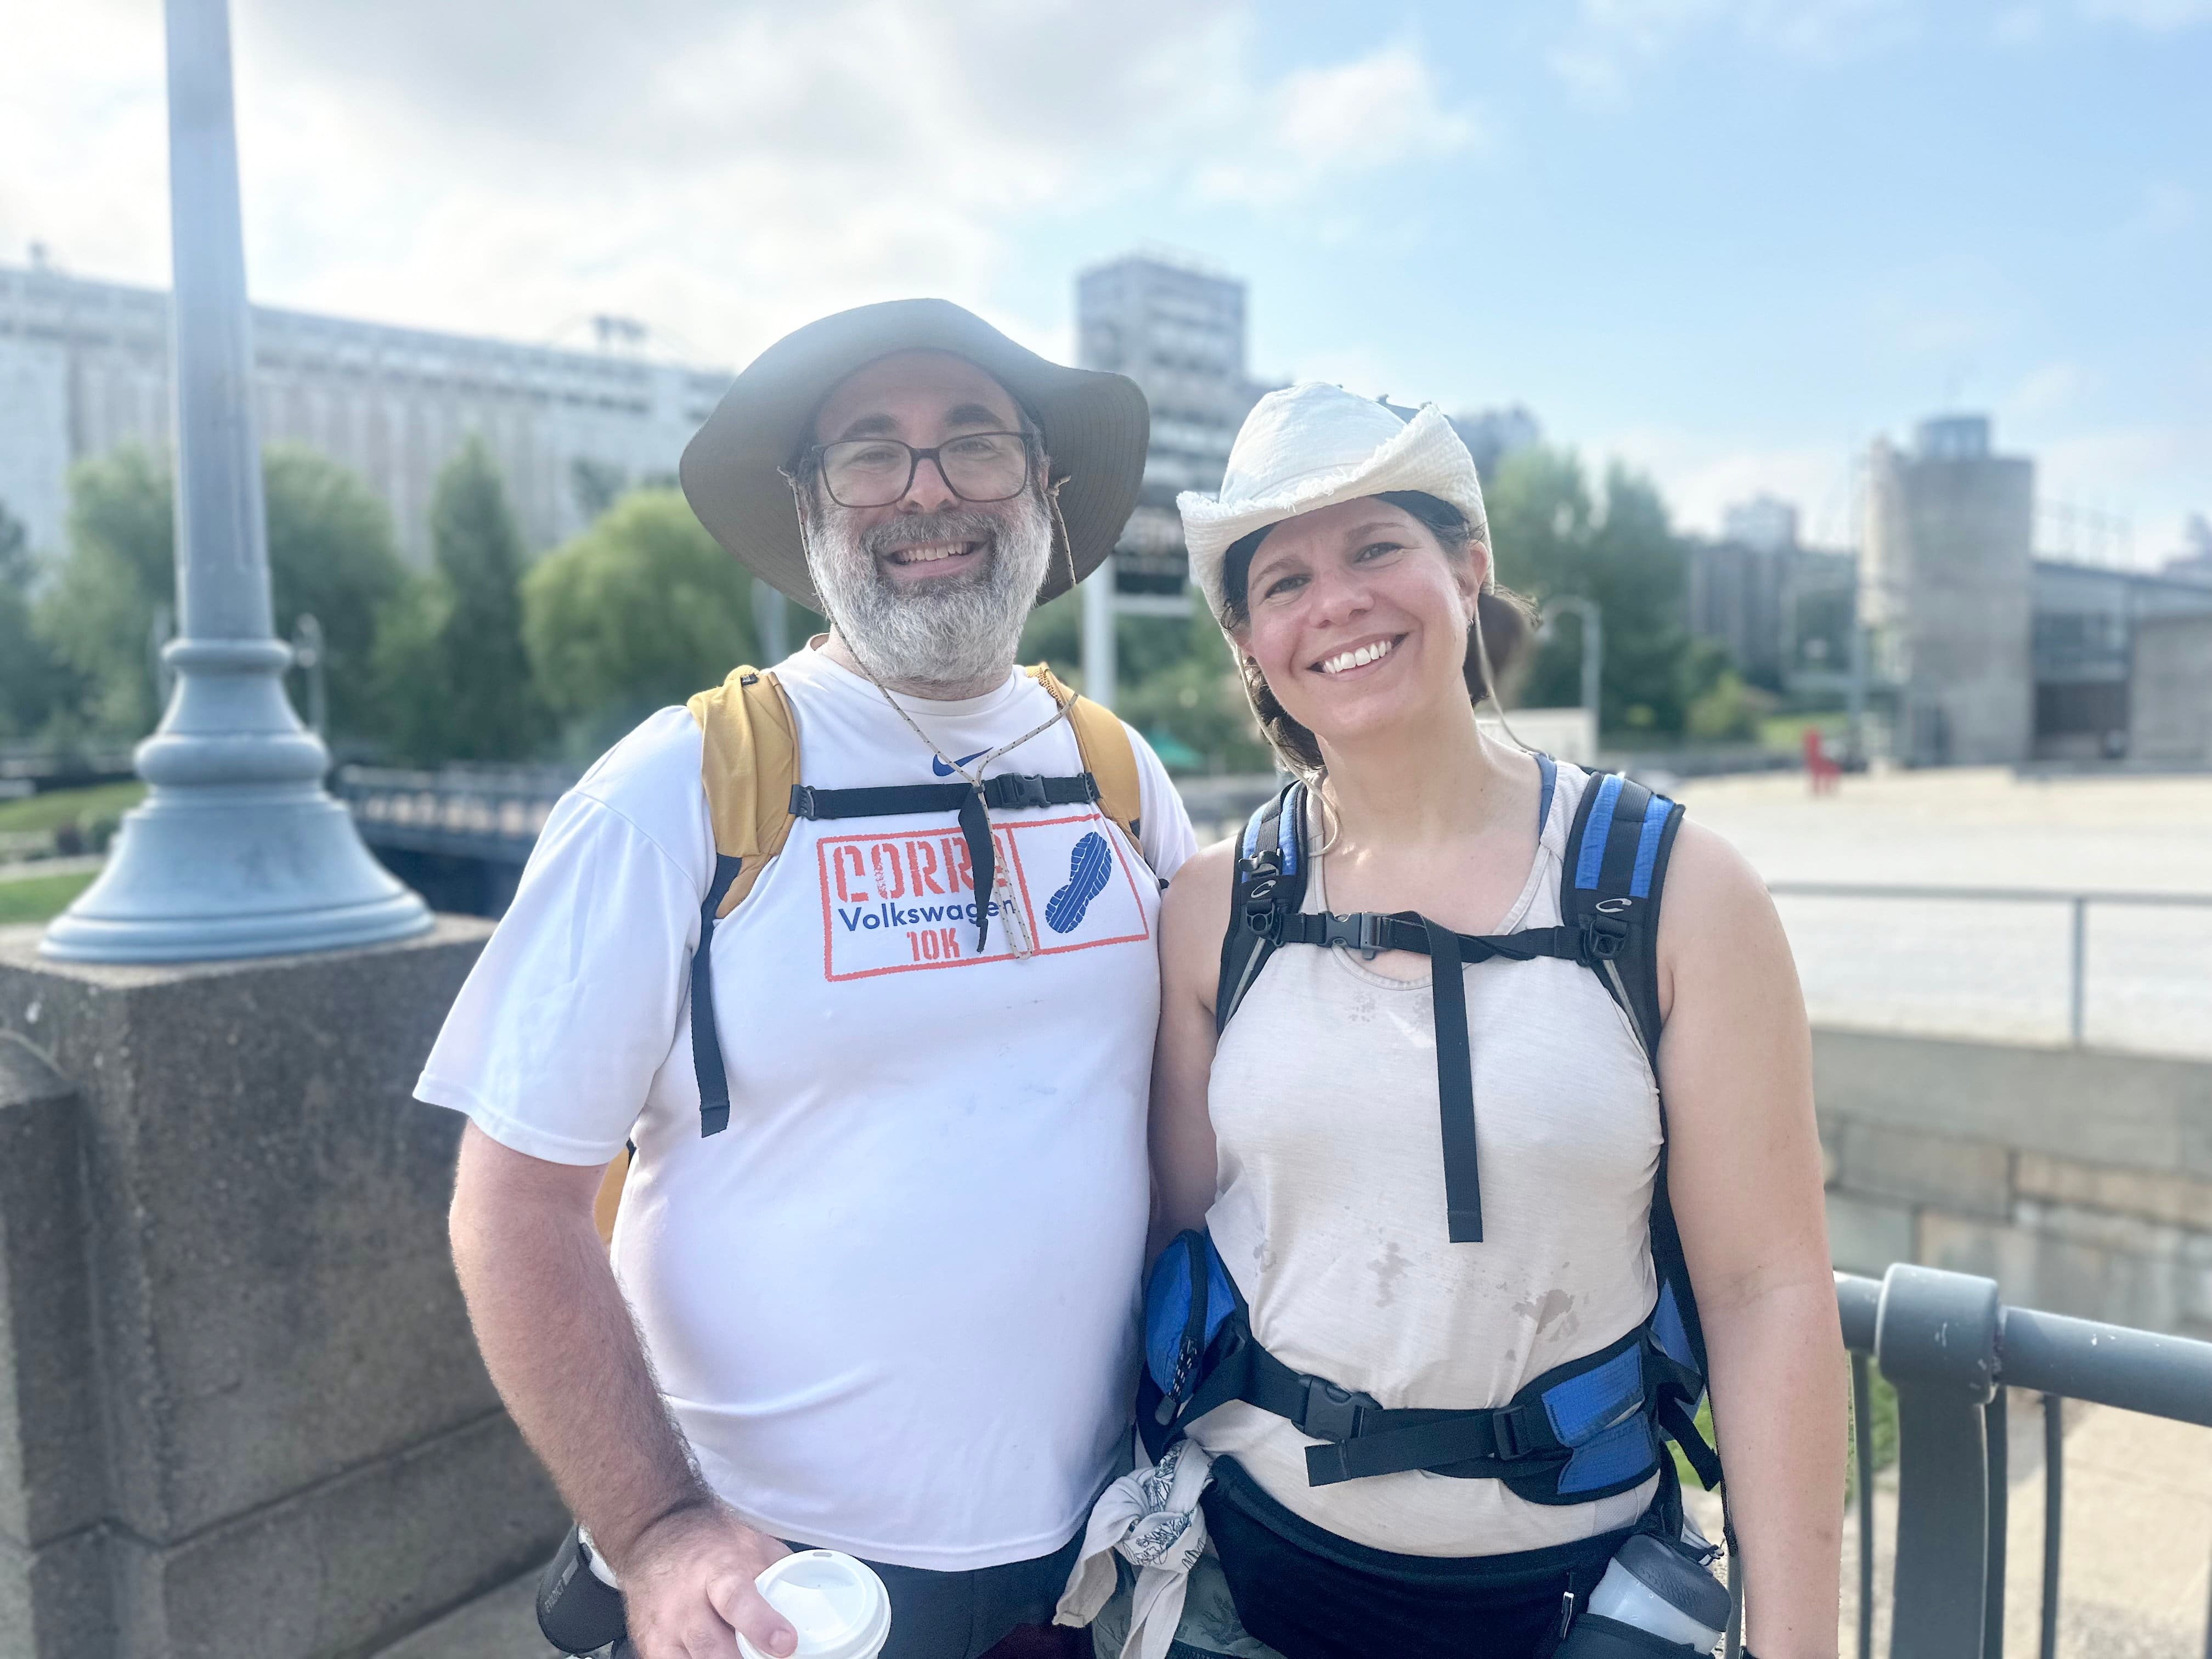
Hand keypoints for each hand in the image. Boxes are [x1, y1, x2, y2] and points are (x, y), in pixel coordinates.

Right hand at [614, 1501, 795, 1657]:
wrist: (656, 1533)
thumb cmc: (711, 1542)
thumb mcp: (751, 1545)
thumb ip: (779, 1573)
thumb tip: (813, 1602)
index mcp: (717, 1570)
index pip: (737, 1600)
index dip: (761, 1625)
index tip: (786, 1644)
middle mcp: (685, 1602)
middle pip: (711, 1647)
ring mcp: (664, 1627)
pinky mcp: (650, 1644)